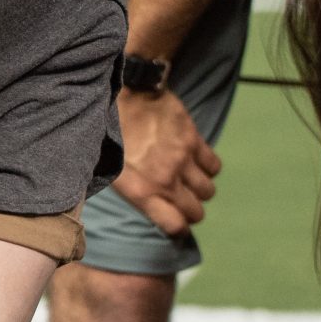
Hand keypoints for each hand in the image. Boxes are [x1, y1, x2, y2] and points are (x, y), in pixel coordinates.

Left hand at [112, 89, 219, 236]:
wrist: (124, 92)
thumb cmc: (108, 131)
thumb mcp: (106, 167)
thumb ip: (128, 189)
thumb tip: (143, 205)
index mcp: (140, 191)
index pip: (174, 226)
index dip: (178, 228)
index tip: (177, 224)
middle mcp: (165, 181)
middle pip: (195, 212)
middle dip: (191, 211)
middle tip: (183, 201)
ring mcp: (182, 162)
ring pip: (208, 191)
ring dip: (200, 189)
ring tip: (188, 180)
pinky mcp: (194, 142)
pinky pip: (214, 167)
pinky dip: (208, 167)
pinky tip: (196, 161)